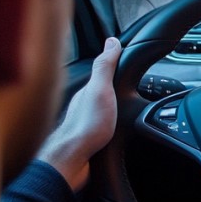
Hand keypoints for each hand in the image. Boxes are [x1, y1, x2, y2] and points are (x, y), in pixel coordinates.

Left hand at [37, 38, 121, 191]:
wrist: (73, 160)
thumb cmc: (86, 126)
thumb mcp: (100, 90)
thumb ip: (105, 67)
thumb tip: (111, 41)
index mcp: (87, 91)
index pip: (103, 72)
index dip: (115, 63)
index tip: (126, 53)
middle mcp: (84, 105)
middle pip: (100, 91)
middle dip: (111, 84)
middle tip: (127, 76)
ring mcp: (85, 123)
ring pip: (98, 109)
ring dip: (108, 105)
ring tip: (121, 100)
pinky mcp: (88, 141)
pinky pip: (99, 127)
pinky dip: (107, 123)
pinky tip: (112, 127)